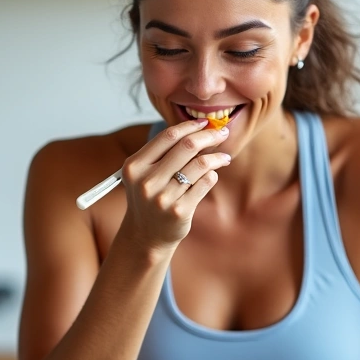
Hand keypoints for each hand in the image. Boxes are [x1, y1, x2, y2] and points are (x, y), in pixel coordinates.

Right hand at [120, 118, 230, 248]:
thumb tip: (199, 128)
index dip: (190, 126)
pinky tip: (212, 175)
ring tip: (224, 157)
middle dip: (209, 136)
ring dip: (217, 157)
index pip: (168, 136)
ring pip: (200, 164)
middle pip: (187, 146)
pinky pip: (205, 183)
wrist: (146, 236)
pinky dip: (212, 175)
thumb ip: (163, 152)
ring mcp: (163, 197)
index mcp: (135, 166)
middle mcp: (147, 181)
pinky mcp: (180, 211)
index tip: (205, 122)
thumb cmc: (150, 198)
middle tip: (222, 133)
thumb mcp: (144, 174)